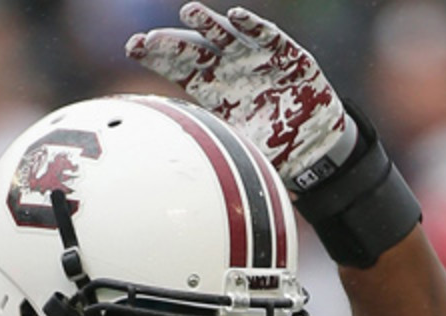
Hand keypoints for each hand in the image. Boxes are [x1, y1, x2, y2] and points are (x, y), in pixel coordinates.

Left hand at [126, 3, 355, 189]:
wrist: (313, 145)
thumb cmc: (270, 146)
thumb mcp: (234, 153)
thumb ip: (210, 151)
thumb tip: (175, 169)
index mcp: (212, 89)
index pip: (177, 68)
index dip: (156, 56)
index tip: (131, 46)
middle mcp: (229, 68)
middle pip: (194, 50)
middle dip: (171, 42)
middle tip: (148, 39)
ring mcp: (256, 58)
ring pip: (226, 36)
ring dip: (208, 23)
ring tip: (188, 11)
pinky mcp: (286, 55)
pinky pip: (268, 36)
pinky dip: (253, 26)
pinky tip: (236, 15)